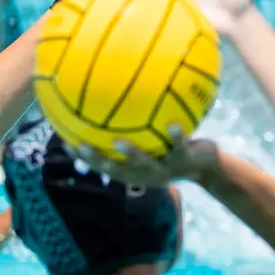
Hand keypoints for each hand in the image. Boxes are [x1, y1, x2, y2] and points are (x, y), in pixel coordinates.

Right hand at [65, 126, 220, 188]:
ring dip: (131, 155)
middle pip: (116, 170)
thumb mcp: (151, 140)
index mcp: (132, 171)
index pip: (102, 166)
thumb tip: (114, 99)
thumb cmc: (171, 148)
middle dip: (97, 160)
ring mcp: (163, 169)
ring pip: (145, 164)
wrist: (206, 165)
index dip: (84, 158)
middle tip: (82, 146)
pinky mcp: (184, 161)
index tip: (67, 143)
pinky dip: (176, 136)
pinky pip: (178, 147)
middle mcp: (144, 174)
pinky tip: (173, 124)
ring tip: (119, 142)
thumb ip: (132, 128)